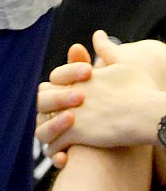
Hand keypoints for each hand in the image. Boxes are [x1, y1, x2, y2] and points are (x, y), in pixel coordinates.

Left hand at [37, 34, 165, 159]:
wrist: (149, 114)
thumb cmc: (142, 90)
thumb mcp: (124, 64)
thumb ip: (107, 50)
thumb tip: (98, 34)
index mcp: (77, 78)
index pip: (52, 80)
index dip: (59, 89)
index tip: (73, 99)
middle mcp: (67, 94)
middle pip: (41, 100)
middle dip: (47, 109)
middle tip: (57, 120)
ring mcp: (68, 113)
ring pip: (41, 124)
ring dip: (47, 132)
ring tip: (57, 140)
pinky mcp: (74, 133)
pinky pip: (53, 144)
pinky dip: (54, 151)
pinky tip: (62, 156)